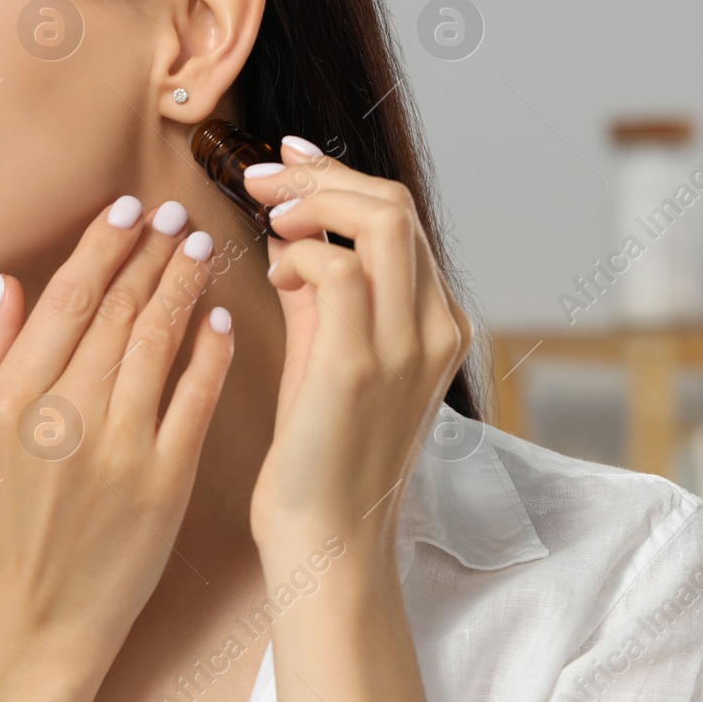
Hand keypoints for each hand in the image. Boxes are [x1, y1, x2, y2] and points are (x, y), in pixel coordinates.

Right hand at [0, 197, 231, 656]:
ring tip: (200, 248)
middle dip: (151, 251)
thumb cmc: (5, 526)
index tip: (128, 209)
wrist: (38, 618)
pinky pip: (196, 398)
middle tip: (175, 213)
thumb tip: (11, 284)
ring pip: (160, 342)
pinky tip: (221, 318)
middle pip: (119, 310)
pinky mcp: (165, 481)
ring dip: (184, 285)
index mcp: (12, 399)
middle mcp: (64, 416)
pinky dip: (212, 352)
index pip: (68, 299)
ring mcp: (118, 449)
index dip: (103, 245)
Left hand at [242, 140, 472, 555]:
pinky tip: (272, 275)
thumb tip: (293, 233)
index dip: (339, 177)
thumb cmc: (319, 457)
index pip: (400, 218)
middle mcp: (437, 328)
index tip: (289, 158)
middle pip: (396, 205)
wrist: (326, 543)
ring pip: (380, 219)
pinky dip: (297, 254)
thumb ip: (322, 293)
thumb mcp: (329, 357)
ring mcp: (407, 346)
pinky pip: (335, 268)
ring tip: (269, 216)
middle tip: (264, 175)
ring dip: (311, 200)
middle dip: (321, 174)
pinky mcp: (361, 365)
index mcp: (438, 325)